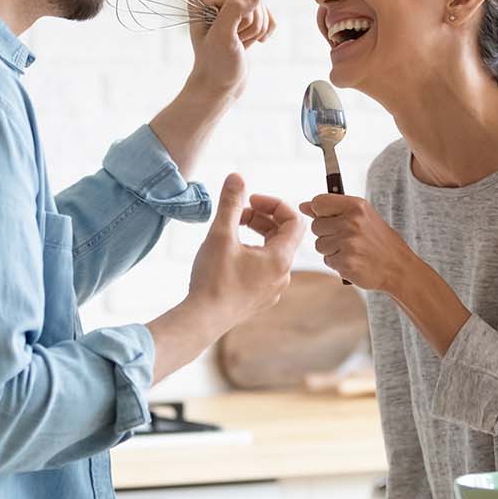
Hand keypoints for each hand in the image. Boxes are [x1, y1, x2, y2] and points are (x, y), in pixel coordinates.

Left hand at [187, 0, 274, 100]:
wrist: (220, 87)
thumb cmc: (217, 65)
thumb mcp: (223, 37)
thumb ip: (235, 11)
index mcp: (202, 0)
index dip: (243, 17)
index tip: (230, 37)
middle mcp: (214, 2)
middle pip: (252, 0)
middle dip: (251, 25)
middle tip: (236, 43)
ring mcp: (229, 11)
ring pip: (260, 8)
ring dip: (257, 30)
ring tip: (241, 45)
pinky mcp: (242, 21)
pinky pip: (266, 16)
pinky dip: (266, 31)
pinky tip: (257, 42)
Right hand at [189, 173, 301, 328]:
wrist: (202, 321)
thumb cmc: (213, 280)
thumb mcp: (221, 234)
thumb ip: (230, 203)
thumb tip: (237, 177)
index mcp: (280, 258)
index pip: (294, 221)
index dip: (274, 204)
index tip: (250, 201)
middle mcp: (282, 275)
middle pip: (283, 236)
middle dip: (262, 218)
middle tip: (237, 212)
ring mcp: (272, 290)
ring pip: (272, 253)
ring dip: (256, 235)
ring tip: (231, 230)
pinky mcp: (259, 299)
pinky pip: (263, 269)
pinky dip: (252, 253)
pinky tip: (229, 254)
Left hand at [299, 193, 416, 292]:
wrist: (398, 266)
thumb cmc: (378, 239)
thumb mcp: (362, 216)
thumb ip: (333, 208)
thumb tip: (303, 205)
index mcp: (356, 206)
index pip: (318, 202)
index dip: (319, 212)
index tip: (329, 218)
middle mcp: (351, 223)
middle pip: (316, 226)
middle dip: (326, 234)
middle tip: (346, 238)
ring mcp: (348, 244)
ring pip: (319, 245)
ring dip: (331, 250)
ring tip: (351, 250)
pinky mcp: (346, 263)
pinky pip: (327, 260)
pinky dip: (337, 263)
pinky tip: (353, 260)